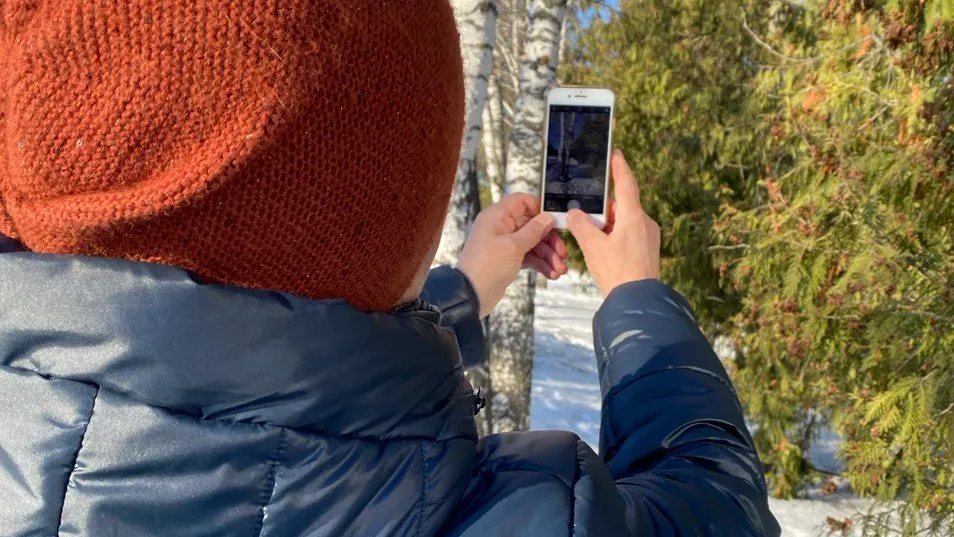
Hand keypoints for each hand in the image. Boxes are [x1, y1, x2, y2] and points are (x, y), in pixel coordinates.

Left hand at [458, 193, 568, 317]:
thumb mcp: (514, 246)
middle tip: (562, 253)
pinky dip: (540, 264)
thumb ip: (533, 230)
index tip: (555, 221)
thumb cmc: (487, 266)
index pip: (522, 202)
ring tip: (560, 270)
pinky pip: (529, 256)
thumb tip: (547, 217)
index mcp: (497, 216)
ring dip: (548, 256)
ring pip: (533, 243)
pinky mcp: (508, 259)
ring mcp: (504, 244)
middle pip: (532, 225)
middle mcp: (501, 227)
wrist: (471, 295)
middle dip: (549, 240)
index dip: (540, 210)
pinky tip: (551, 273)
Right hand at [567, 149, 659, 296]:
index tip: (616, 154)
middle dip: (604, 208)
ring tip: (591, 237)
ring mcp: (649, 237)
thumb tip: (575, 214)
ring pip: (625, 221)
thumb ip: (582, 226)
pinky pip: (630, 234)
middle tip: (586, 213)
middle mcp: (645, 223)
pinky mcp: (648, 250)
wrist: (638, 302)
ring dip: (608, 224)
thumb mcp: (592, 247)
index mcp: (634, 217)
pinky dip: (615, 235)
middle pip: (622, 205)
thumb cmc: (618, 273)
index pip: (626, 183)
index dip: (620, 167)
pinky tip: (603, 248)